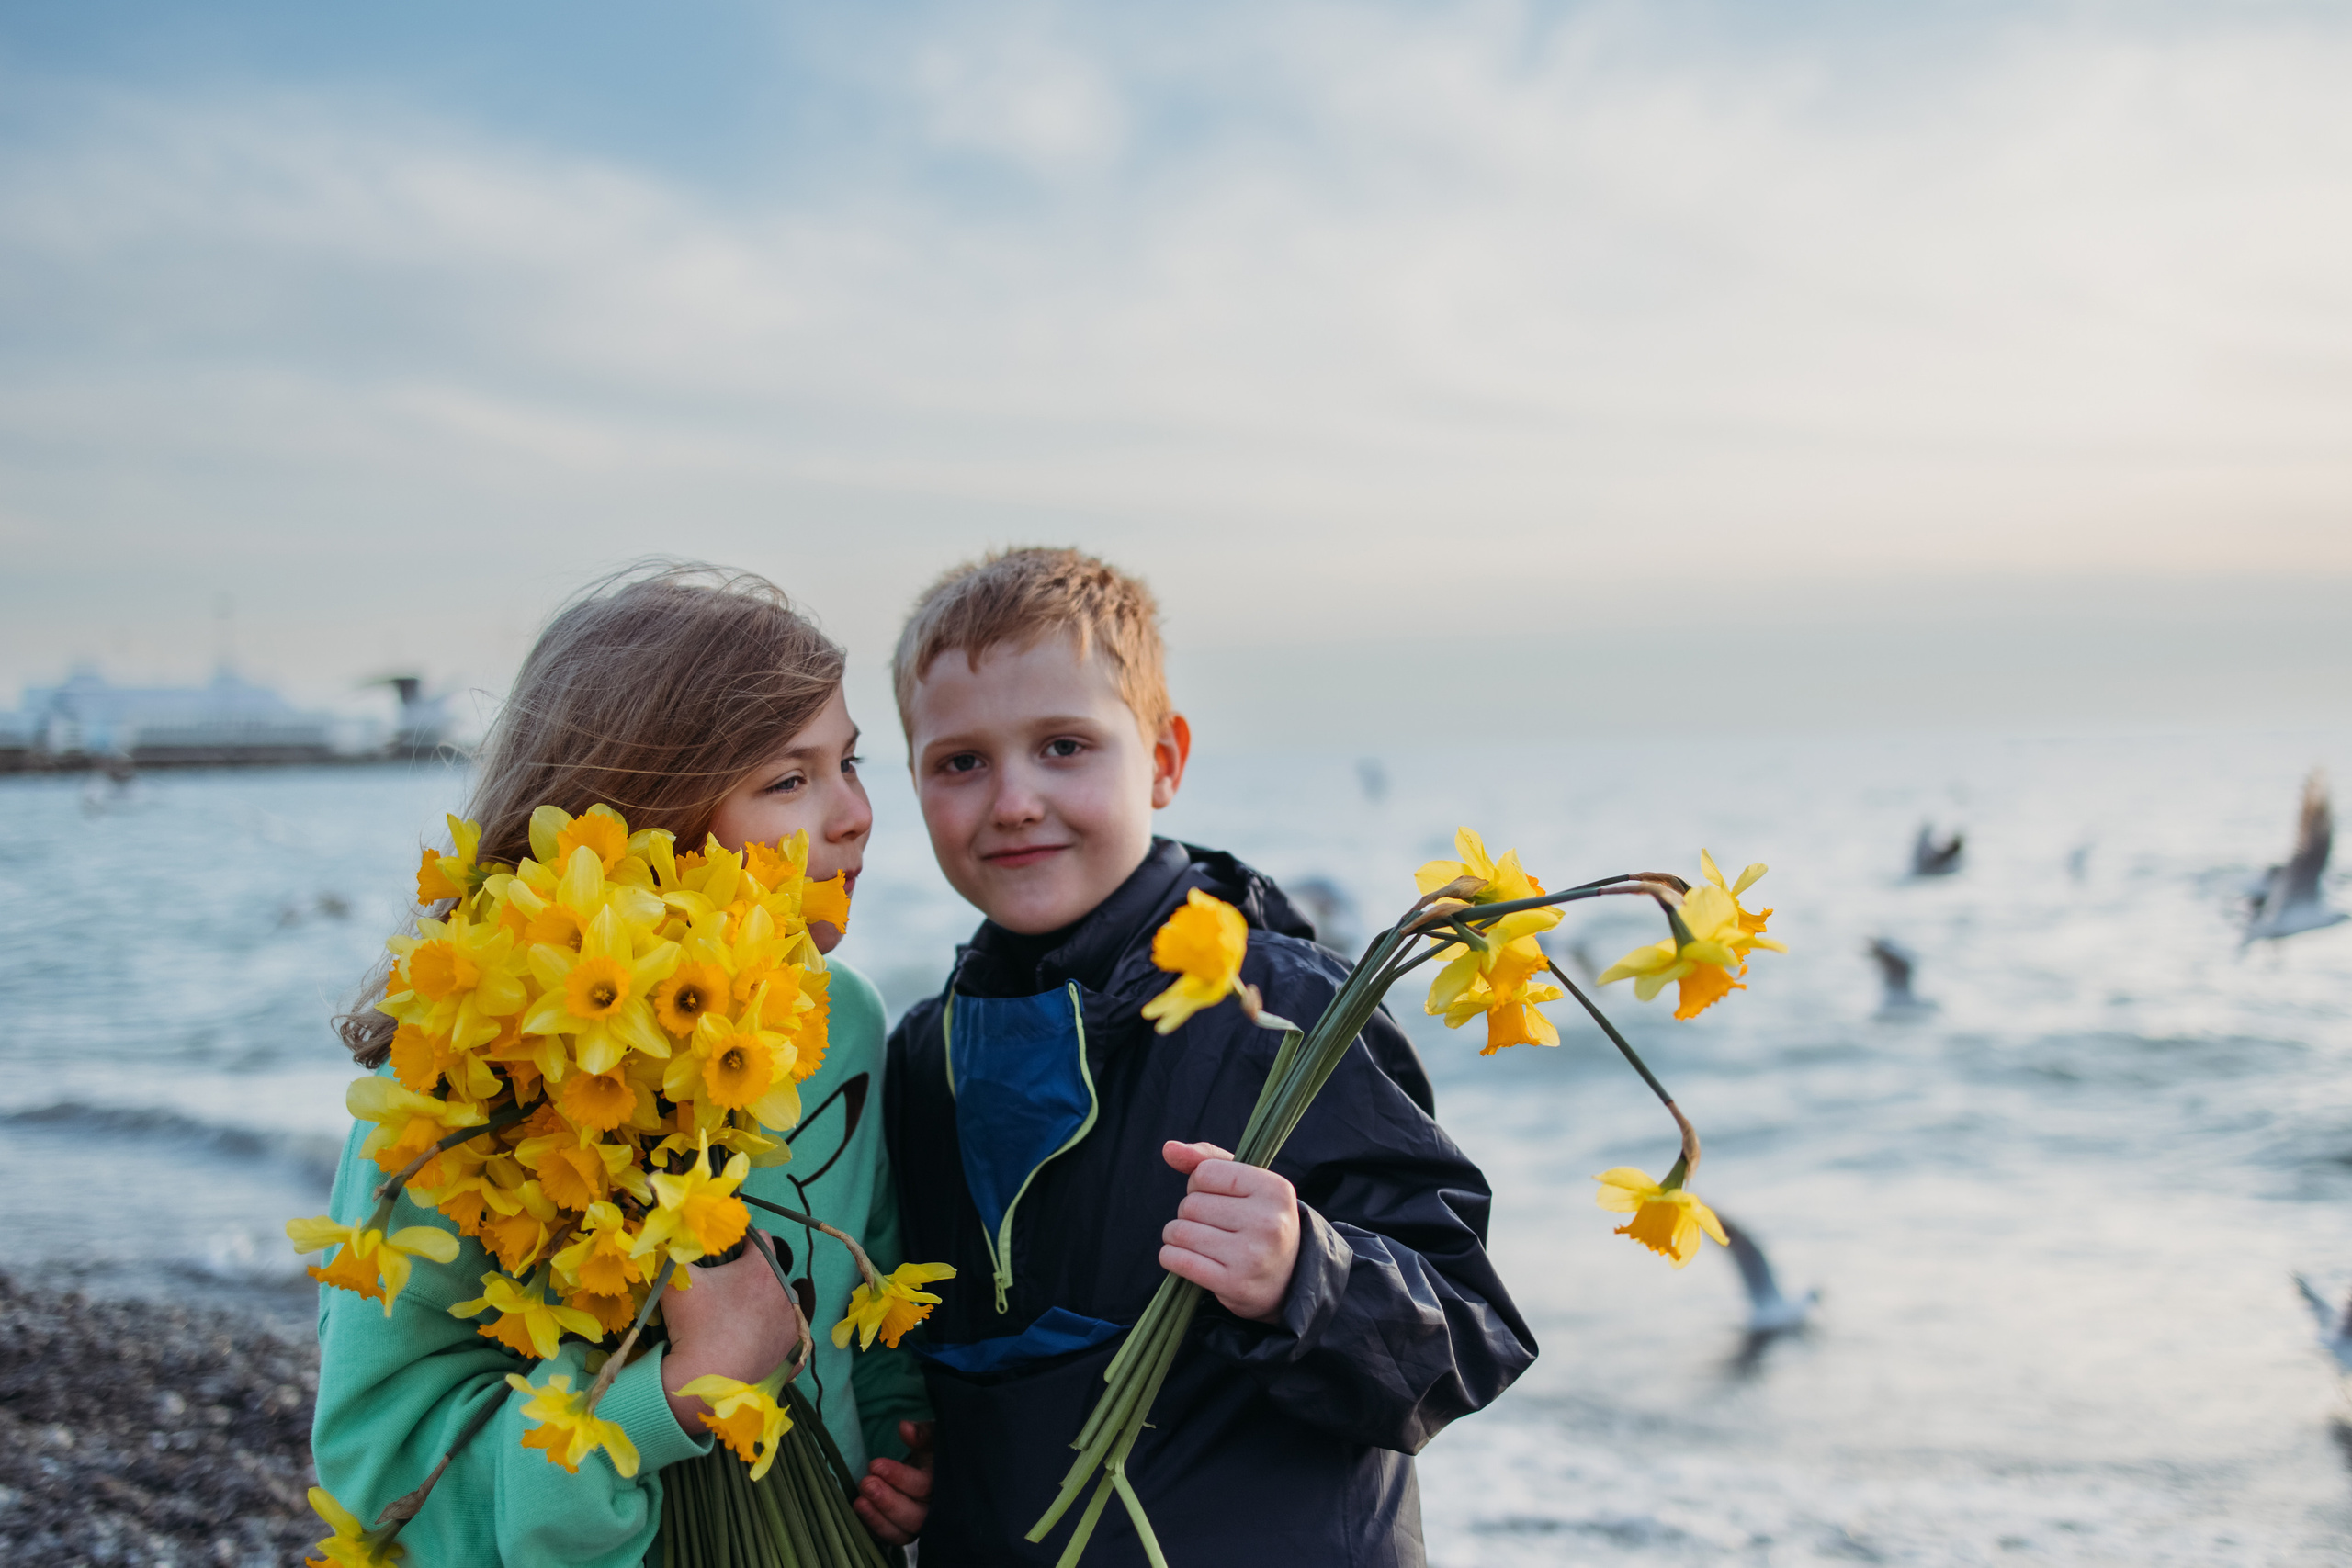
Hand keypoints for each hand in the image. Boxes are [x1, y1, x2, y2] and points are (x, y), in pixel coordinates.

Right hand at [658, 1250, 799, 1429]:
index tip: (725, 1256)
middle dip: (750, 1278)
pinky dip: (770, 1337)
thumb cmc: (694, 1328)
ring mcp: (794, 1326)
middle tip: (725, 1293)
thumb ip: (678, 1254)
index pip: (759, 1239)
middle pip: (770, 1274)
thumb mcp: (679, 1282)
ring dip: (763, 1307)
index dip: (740, 1243)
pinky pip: (784, 1336)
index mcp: (764, 1270)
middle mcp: (787, 1294)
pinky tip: (749, 1342)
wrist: (705, 1385)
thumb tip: (675, 1241)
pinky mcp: (794, 1354)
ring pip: (779, 1305)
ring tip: (736, 1321)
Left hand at [855, 1420, 932, 1544]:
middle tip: (866, 1483)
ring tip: (859, 1502)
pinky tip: (860, 1513)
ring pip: (903, 1532)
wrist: (931, 1466)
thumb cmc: (932, 1449)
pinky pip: (891, 1538)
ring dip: (878, 1518)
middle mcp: (936, 1509)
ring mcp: (920, 1524)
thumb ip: (922, 1432)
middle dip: (888, 1501)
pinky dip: (875, 1528)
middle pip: (915, 1516)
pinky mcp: (904, 1531)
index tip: (875, 1465)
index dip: (899, 1477)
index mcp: (945, 1483)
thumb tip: (905, 1428)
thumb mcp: (933, 1436)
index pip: (924, 1486)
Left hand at [1159, 1141, 1299, 1323]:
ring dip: (1176, 1235)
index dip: (1199, 1183)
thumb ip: (1207, 1160)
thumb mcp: (1247, 1183)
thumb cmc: (1259, 1220)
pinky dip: (1171, 1256)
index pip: (1205, 1173)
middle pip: (1191, 1204)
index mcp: (1275, 1189)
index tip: (1215, 1197)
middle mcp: (1268, 1222)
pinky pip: (1178, 1260)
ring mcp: (1252, 1256)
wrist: (1288, 1277)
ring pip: (1180, 1231)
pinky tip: (1184, 1258)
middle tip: (1211, 1224)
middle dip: (1189, 1212)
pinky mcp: (1235, 1284)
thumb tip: (1168, 1149)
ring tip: (1197, 1241)